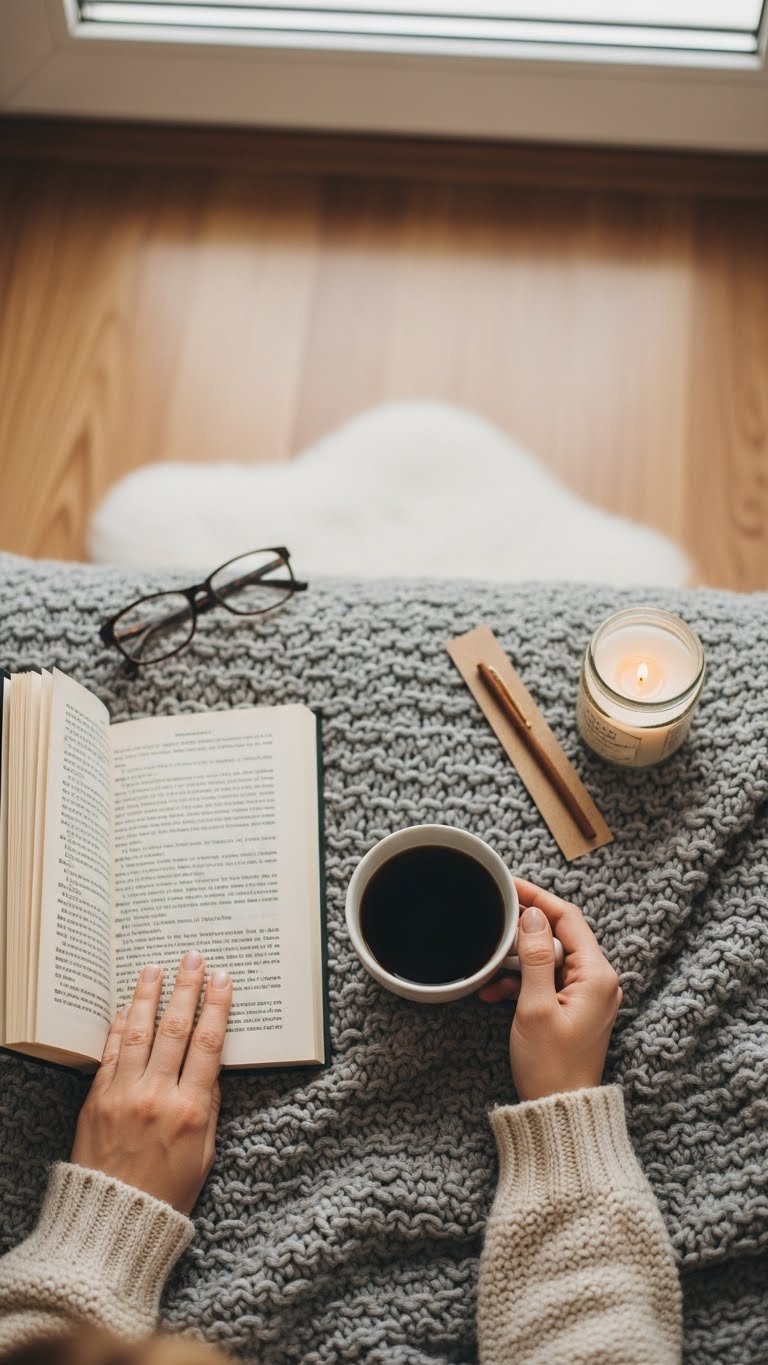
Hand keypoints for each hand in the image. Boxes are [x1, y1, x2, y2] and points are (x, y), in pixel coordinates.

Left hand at [71, 951, 232, 1212]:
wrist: (113, 1222)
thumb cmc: (166, 1195)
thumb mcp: (204, 1155)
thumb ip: (209, 1108)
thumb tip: (210, 1070)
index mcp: (190, 1110)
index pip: (208, 1044)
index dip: (217, 1006)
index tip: (223, 979)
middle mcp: (156, 1095)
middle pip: (175, 1028)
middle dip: (186, 988)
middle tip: (193, 957)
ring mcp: (123, 1094)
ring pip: (140, 1032)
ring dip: (149, 995)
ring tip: (155, 968)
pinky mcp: (96, 1099)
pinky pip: (111, 1052)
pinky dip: (121, 1026)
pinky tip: (129, 1006)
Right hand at [479, 879, 621, 1101]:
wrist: (560, 1113)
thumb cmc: (551, 1066)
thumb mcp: (534, 1007)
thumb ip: (534, 957)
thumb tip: (533, 916)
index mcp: (597, 975)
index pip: (568, 918)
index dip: (537, 898)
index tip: (510, 885)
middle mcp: (599, 980)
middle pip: (559, 936)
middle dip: (522, 934)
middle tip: (492, 928)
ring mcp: (588, 995)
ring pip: (549, 959)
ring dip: (517, 963)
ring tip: (489, 975)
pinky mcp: (575, 1008)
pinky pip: (547, 981)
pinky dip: (522, 983)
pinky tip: (495, 994)